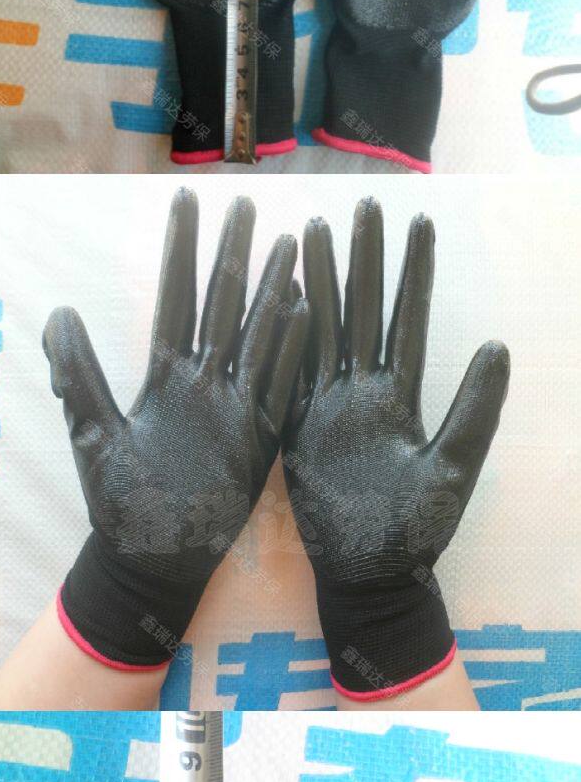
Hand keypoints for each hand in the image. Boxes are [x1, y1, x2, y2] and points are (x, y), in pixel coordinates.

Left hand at [44, 188, 307, 668]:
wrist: (155, 559)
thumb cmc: (121, 503)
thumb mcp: (94, 436)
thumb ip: (79, 375)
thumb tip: (59, 310)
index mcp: (164, 377)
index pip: (174, 297)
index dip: (179, 249)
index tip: (186, 201)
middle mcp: (203, 381)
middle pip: (221, 304)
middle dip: (232, 254)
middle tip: (245, 205)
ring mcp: (235, 405)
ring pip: (259, 336)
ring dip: (272, 290)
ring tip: (290, 243)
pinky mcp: (258, 435)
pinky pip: (281, 386)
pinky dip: (293, 350)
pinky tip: (307, 311)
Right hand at [283, 197, 509, 698]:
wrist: (368, 574)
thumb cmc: (415, 529)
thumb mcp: (453, 467)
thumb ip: (474, 407)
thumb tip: (497, 344)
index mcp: (400, 397)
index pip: (409, 319)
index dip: (414, 272)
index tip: (419, 223)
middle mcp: (363, 391)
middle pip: (363, 311)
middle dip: (364, 260)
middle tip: (362, 207)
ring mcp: (328, 406)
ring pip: (324, 331)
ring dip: (322, 283)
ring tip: (314, 232)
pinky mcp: (299, 426)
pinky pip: (290, 373)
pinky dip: (287, 335)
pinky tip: (284, 295)